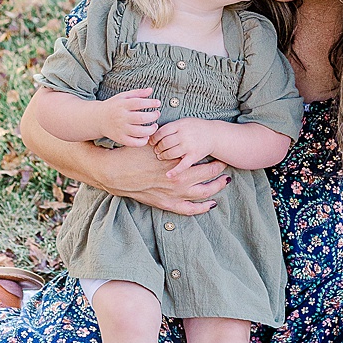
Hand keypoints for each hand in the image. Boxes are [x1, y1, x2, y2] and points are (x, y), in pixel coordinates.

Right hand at [89, 144, 227, 214]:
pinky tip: (211, 204)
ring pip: (204, 194)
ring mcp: (174, 195)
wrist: (116, 172)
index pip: (204, 161)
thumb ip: (170, 141)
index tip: (219, 153)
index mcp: (178, 163)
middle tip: (226, 166)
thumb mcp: (155, 142)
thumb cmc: (134, 154)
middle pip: (209, 176)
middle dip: (220, 171)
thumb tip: (178, 132)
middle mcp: (180, 181)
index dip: (215, 158)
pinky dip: (202, 208)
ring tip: (224, 182)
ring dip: (216, 188)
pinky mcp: (167, 204)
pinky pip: (189, 210)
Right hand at [98, 89, 164, 146]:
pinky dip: (142, 141)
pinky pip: (134, 143)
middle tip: (157, 114)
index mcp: (122, 105)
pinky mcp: (120, 139)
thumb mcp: (123, 96)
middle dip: (153, 116)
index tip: (158, 103)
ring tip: (154, 126)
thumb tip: (151, 90)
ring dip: (151, 130)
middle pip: (141, 118)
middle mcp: (121, 117)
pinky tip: (146, 136)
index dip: (151, 103)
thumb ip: (137, 93)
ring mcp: (120, 129)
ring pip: (139, 132)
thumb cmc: (114, 106)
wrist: (98, 119)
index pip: (139, 103)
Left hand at [152, 118, 215, 176]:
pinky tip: (168, 174)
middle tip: (156, 150)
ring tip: (161, 156)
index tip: (152, 142)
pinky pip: (182, 165)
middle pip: (165, 143)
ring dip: (163, 156)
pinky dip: (175, 171)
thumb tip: (154, 133)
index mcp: (180, 125)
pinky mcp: (194, 156)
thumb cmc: (196, 128)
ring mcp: (189, 146)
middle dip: (158, 148)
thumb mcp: (183, 122)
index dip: (154, 138)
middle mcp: (184, 135)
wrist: (213, 135)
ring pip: (170, 153)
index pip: (162, 132)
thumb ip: (171, 127)